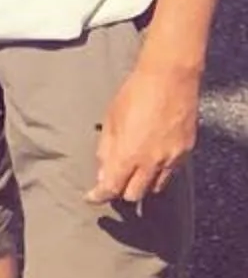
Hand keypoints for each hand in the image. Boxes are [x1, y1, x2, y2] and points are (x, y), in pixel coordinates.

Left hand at [91, 56, 201, 207]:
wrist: (170, 80)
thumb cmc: (134, 94)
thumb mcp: (110, 120)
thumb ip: (106, 149)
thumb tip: (102, 172)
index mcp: (128, 154)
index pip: (112, 188)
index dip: (99, 196)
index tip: (92, 197)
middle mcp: (151, 162)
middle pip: (134, 194)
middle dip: (120, 191)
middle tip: (112, 182)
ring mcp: (171, 159)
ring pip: (154, 187)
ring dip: (141, 184)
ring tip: (132, 172)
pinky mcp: (185, 152)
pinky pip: (170, 173)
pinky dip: (158, 173)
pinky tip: (150, 161)